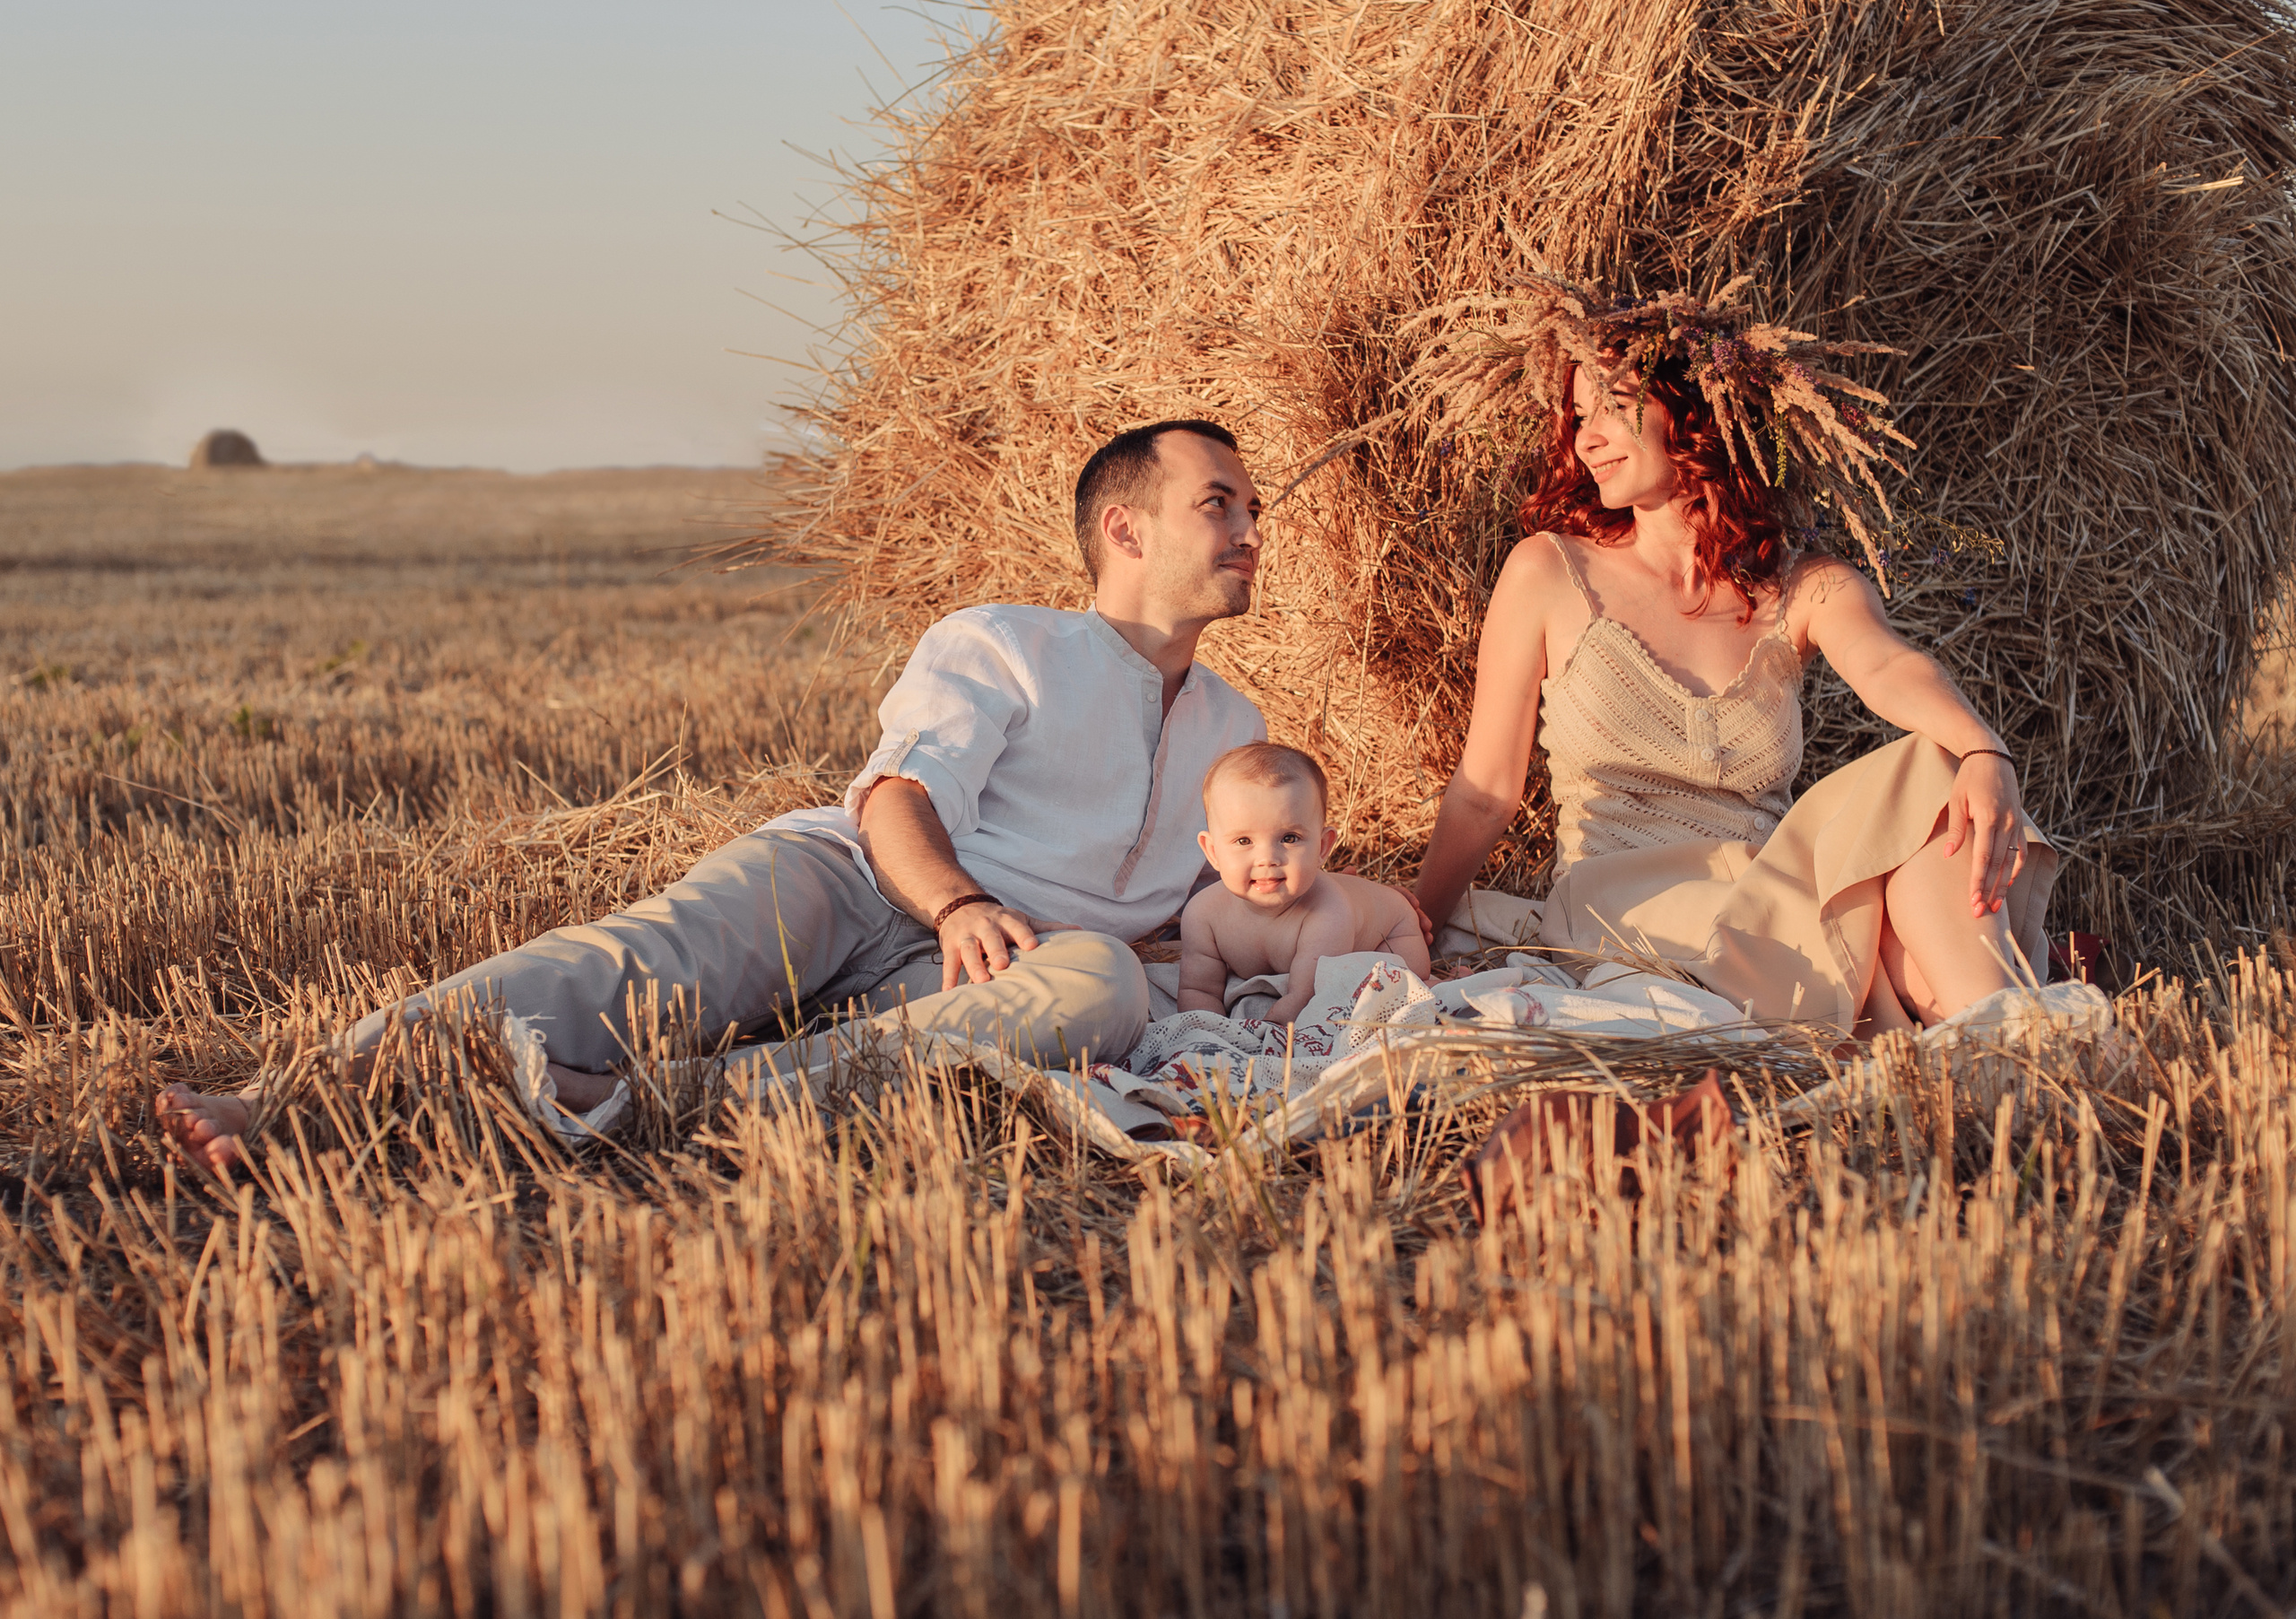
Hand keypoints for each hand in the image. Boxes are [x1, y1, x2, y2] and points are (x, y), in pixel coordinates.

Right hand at [937, 901, 1040, 989]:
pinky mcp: (950, 946)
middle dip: (996, 950)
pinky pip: (949, 962)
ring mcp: (966, 936)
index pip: (1016, 926)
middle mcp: (985, 927)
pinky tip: (949, 991)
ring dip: (974, 965)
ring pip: (969, 950)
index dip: (1023, 935)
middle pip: (990, 938)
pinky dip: (948, 977)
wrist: (959, 904)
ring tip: (981, 981)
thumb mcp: (1020, 919)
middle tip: (1002, 964)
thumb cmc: (998, 919)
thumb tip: (1080, 931)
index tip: (1032, 945)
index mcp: (1006, 921)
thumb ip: (1047, 927)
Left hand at [1338, 867, 1438, 951]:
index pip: (1397, 893)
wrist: (1336, 934)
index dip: (1406, 898)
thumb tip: (1351, 868)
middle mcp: (1385, 910)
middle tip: (1426, 926)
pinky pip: (1408, 939)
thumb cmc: (1337, 910)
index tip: (1414, 904)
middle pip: (1408, 910)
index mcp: (1377, 897)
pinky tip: (1426, 943)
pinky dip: (1419, 940)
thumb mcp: (1342, 897)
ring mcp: (1389, 925)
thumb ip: (1346, 883)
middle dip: (1419, 916)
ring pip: (1411, 925)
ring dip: (1422, 929)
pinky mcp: (1391, 939)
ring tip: (1428, 937)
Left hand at [1944, 752, 2024, 915]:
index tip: (1972, 901)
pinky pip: (2020, 850)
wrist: (1992, 758)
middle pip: (1998, 865)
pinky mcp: (2018, 823)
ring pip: (2010, 861)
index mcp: (1990, 818)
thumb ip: (1956, 829)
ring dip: (2002, 885)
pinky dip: (2015, 868)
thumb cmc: (1969, 778)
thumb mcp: (1957, 800)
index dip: (1978, 882)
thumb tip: (1948, 855)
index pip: (1983, 858)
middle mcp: (2007, 824)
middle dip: (1989, 891)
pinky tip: (2008, 883)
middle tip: (1980, 913)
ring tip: (1994, 906)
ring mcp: (2015, 824)